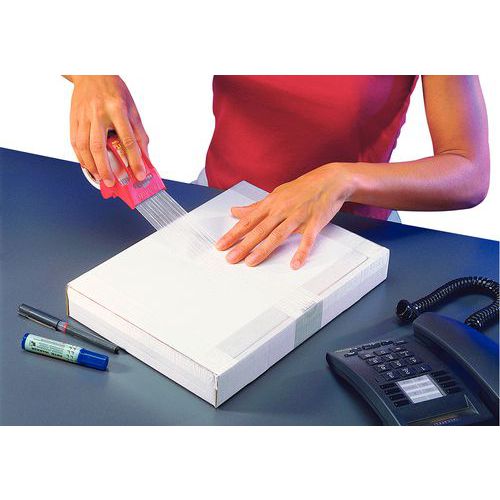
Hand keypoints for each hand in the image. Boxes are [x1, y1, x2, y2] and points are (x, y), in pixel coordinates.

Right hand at [66, 75, 148, 186]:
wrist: (91, 71)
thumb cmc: (115, 91)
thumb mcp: (133, 109)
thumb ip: (139, 134)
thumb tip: (146, 157)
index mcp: (117, 109)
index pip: (128, 140)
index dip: (135, 160)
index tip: (140, 175)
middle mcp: (98, 113)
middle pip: (100, 147)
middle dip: (107, 168)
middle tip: (114, 183)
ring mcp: (83, 117)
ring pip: (84, 147)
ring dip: (92, 166)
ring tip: (101, 178)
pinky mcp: (73, 119)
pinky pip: (75, 143)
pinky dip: (82, 158)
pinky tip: (89, 167)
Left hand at [215, 164, 353, 268]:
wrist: (331, 180)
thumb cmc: (303, 188)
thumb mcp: (276, 194)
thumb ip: (256, 207)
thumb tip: (235, 211)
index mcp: (271, 203)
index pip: (248, 221)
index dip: (233, 234)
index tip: (221, 245)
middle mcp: (282, 209)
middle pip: (259, 229)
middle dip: (243, 245)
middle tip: (230, 258)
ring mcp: (298, 216)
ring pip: (278, 234)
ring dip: (264, 249)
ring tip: (251, 262)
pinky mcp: (314, 222)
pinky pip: (307, 239)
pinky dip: (301, 252)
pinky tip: (294, 264)